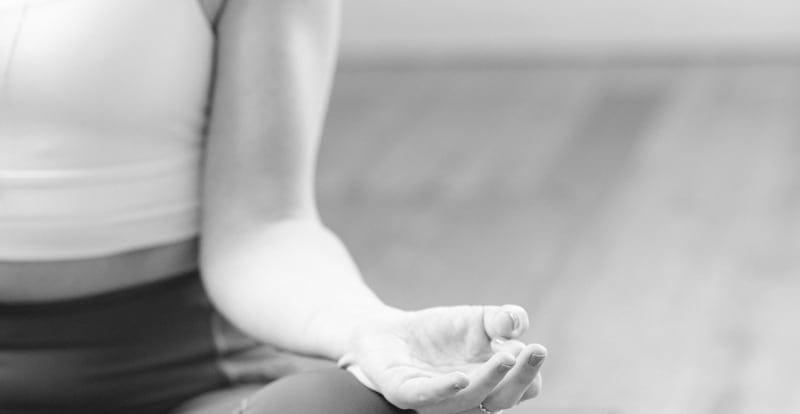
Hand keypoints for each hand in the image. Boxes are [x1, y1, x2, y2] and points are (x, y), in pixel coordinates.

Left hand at [338, 305, 546, 412]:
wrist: (390, 330)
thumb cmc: (440, 332)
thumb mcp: (478, 318)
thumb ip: (503, 318)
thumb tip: (516, 323)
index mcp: (491, 385)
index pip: (522, 389)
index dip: (531, 372)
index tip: (535, 347)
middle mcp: (467, 398)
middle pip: (503, 399)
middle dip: (521, 378)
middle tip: (535, 351)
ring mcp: (437, 400)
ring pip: (470, 401)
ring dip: (490, 380)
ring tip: (506, 357)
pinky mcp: (404, 393)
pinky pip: (426, 397)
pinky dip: (445, 390)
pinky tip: (461, 377)